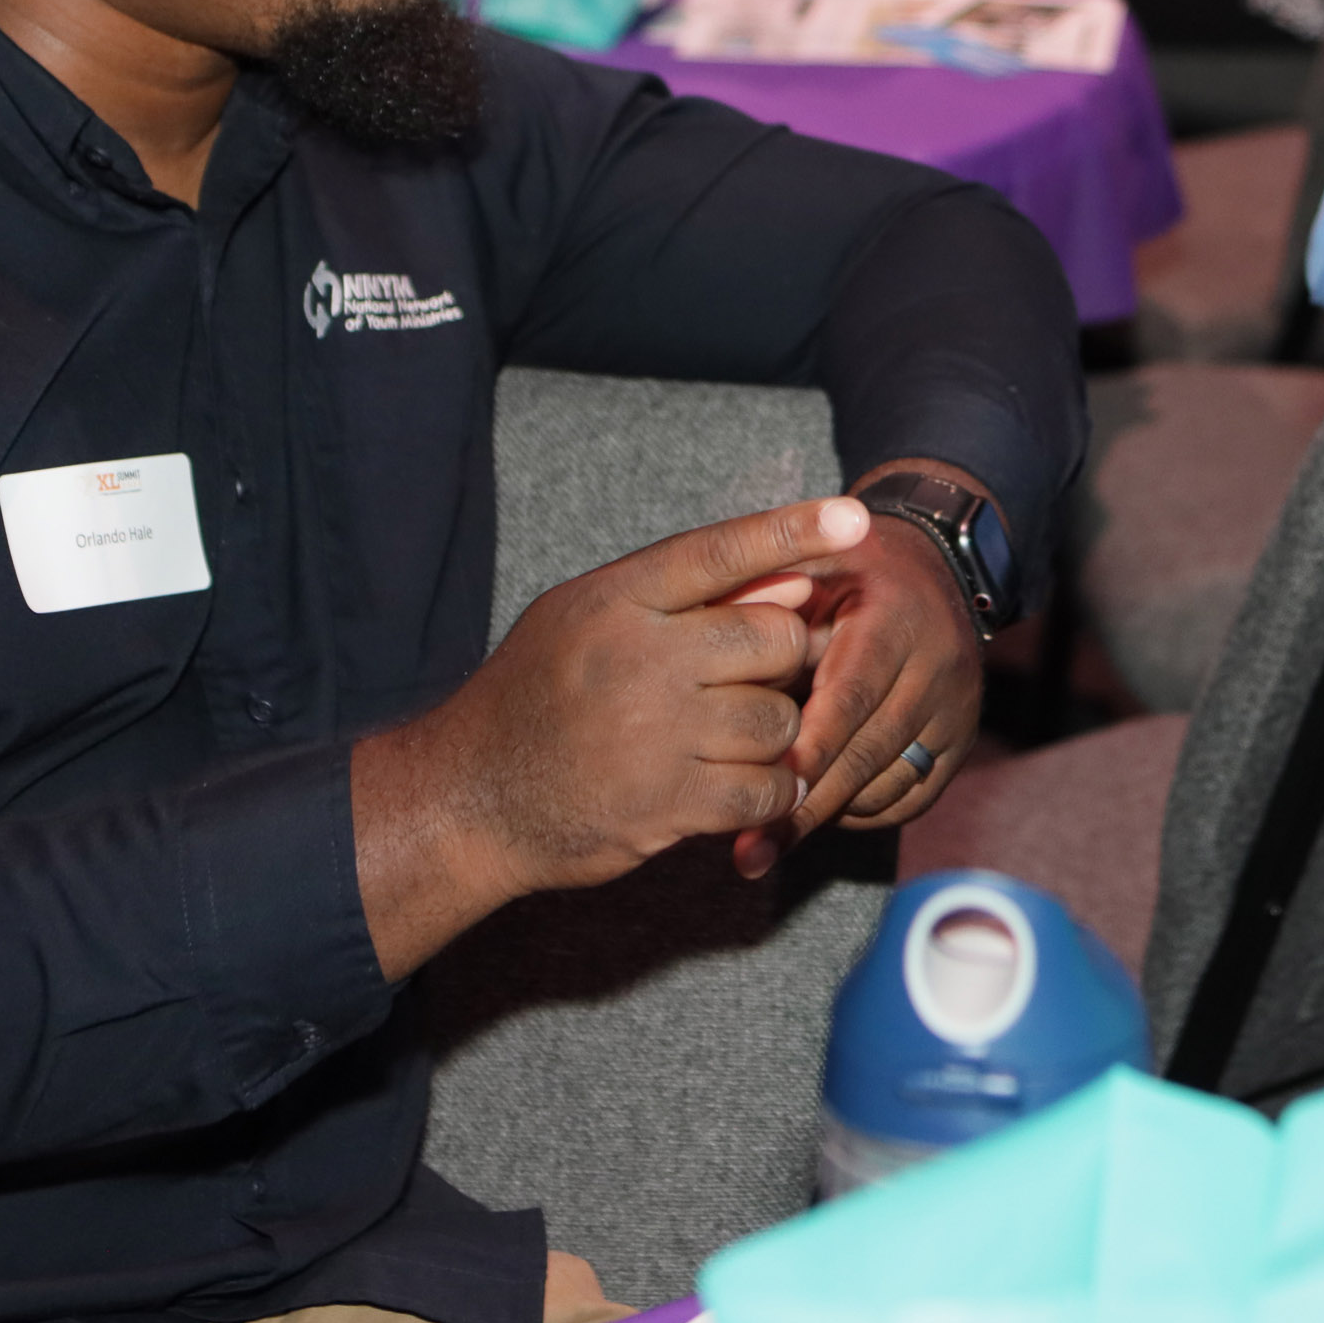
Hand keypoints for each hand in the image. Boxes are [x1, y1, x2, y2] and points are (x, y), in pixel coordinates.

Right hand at [353, 496, 871, 975]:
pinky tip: (738, 790)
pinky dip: (767, 794)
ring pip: (778, 718)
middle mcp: (639, 658)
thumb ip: (677, 598)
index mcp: (615, 601)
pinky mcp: (668, 802)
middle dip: (780, 664)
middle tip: (747, 683)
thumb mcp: (581, 619)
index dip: (791, 531)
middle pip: (775, 640)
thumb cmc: (535, 699)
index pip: (719, 551)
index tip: (854, 519)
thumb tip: (790, 587)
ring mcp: (656, 732)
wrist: (469, 798)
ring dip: (770, 735)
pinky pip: (764, 789)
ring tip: (725, 741)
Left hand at [730, 466, 986, 875]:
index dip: (809, 746)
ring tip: (767, 833)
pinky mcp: (961, 743)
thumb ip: (762, 600)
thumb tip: (707, 647)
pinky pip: (909, 800)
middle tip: (750, 852)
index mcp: (893, 617)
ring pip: (887, 786)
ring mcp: (955, 709)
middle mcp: (936, 665)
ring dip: (826, 813)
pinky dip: (859, 813)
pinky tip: (818, 809)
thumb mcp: (807, 562)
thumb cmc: (846, 569)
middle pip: (867, 753)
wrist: (932, 571)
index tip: (763, 784)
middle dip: (805, 805)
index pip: (852, 694)